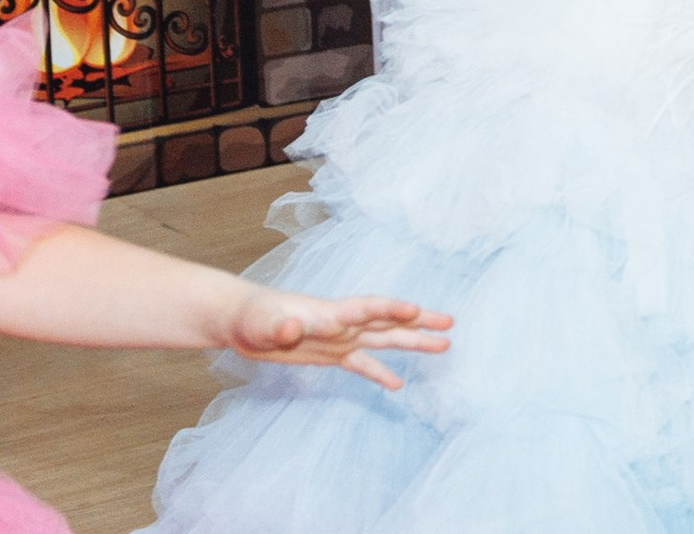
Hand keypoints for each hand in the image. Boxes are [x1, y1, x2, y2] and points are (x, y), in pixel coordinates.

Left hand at [223, 283, 452, 391]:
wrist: (244, 322)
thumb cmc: (252, 318)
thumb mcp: (262, 324)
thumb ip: (279, 326)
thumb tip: (292, 328)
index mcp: (330, 312)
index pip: (367, 308)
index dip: (390, 309)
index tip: (415, 310)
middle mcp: (343, 323)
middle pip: (388, 321)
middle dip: (419, 321)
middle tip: (450, 324)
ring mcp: (340, 338)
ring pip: (384, 339)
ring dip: (412, 341)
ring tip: (443, 345)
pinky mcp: (331, 354)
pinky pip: (362, 364)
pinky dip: (380, 373)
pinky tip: (397, 385)